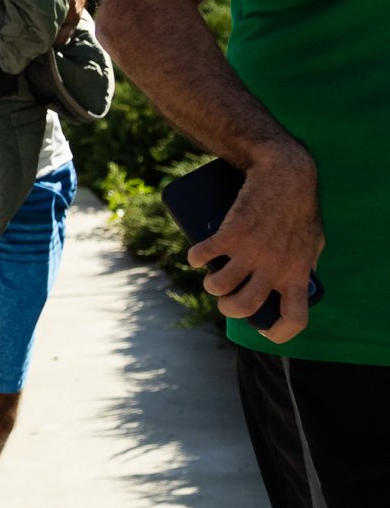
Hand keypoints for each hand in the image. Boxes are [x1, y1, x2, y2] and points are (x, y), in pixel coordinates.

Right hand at [191, 141, 323, 343]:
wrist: (285, 174)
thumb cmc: (299, 207)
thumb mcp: (311, 242)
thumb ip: (303, 263)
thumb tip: (298, 281)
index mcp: (297, 274)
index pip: (295, 318)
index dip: (278, 333)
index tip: (264, 331)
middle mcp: (274, 268)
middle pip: (244, 306)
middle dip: (229, 308)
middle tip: (225, 299)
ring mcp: (251, 251)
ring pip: (220, 285)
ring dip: (211, 285)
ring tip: (211, 278)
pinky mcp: (231, 233)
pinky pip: (204, 255)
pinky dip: (195, 258)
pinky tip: (195, 256)